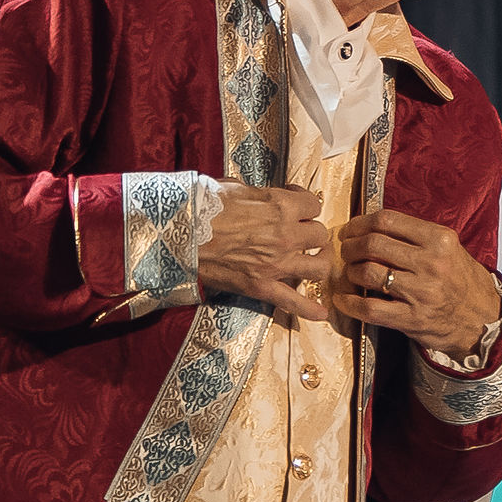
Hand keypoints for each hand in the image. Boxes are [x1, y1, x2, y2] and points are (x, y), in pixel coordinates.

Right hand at [200, 184, 329, 319]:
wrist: (179, 233)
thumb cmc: (203, 206)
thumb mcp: (235, 187)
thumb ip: (260, 195)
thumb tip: (265, 197)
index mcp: (281, 206)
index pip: (314, 204)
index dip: (306, 203)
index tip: (297, 204)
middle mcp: (286, 236)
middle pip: (320, 235)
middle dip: (312, 231)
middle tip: (301, 231)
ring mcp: (276, 265)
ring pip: (319, 267)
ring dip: (318, 263)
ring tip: (313, 260)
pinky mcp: (261, 287)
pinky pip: (292, 302)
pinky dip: (309, 309)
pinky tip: (322, 314)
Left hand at [329, 209, 501, 357]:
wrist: (484, 319)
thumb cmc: (461, 281)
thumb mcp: (448, 249)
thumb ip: (415, 237)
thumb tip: (371, 229)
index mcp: (439, 239)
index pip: (387, 221)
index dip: (360, 223)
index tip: (350, 230)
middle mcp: (431, 262)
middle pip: (373, 244)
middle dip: (351, 247)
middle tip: (345, 251)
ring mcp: (422, 292)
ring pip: (369, 273)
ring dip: (351, 272)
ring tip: (351, 273)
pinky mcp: (413, 318)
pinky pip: (371, 308)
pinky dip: (350, 303)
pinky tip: (342, 300)